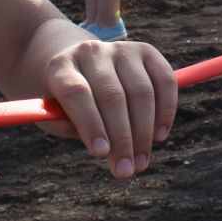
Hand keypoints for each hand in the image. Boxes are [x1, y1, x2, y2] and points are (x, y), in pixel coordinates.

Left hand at [36, 35, 176, 178]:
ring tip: (140, 163)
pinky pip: (165, 81)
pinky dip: (166, 111)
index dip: (90, 124)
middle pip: (112, 95)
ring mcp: (121, 49)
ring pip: (141, 91)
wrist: (80, 67)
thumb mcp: (55, 115)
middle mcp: (91, 51)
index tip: (101, 154)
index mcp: (61, 67)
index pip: (77, 92)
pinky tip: (159, 136)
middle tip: (125, 171)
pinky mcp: (146, 51)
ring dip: (144, 132)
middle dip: (122, 138)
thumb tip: (99, 145)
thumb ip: (68, 126)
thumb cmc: (66, 102)